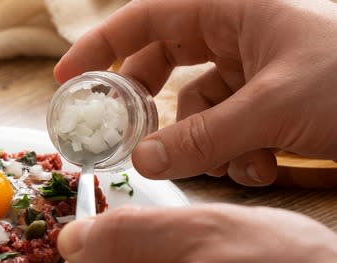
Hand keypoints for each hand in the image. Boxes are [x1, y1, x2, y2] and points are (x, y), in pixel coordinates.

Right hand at [54, 0, 336, 185]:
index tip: (66, 79)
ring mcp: (258, 70)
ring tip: (235, 164)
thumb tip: (143, 161)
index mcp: (235, 9)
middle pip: (165, 65)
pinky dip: (235, 155)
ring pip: (197, 109)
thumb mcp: (274, 106)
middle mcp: (241, 34)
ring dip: (204, 145)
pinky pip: (229, 130)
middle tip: (121, 138)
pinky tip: (264, 168)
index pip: (148, 18)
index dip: (102, 46)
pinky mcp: (273, 104)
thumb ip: (201, 135)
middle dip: (149, 108)